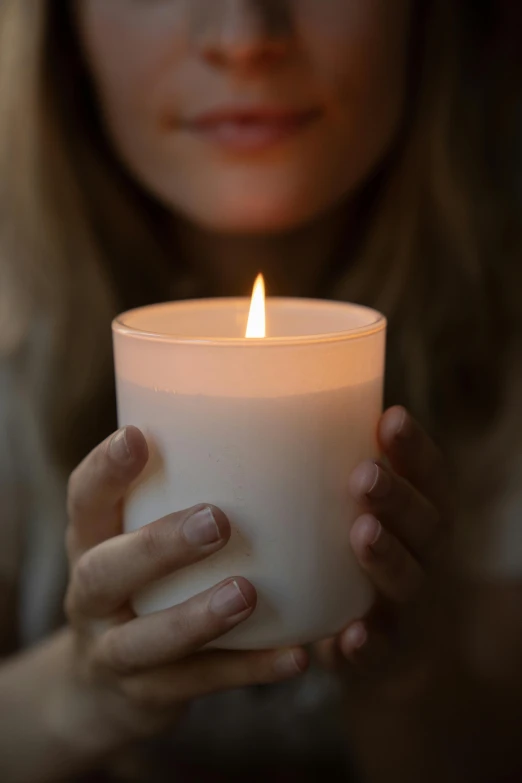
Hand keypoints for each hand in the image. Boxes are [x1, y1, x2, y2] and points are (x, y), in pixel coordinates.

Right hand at [64, 426, 306, 742]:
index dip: (104, 470)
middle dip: (158, 547)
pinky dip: (249, 671)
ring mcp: (114, 652)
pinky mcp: (149, 696)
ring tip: (246, 593)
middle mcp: (91, 597)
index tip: (138, 437)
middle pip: (106, 572)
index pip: (84, 501)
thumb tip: (258, 436)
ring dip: (196, 618)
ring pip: (145, 642)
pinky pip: (200, 685)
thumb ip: (170, 496)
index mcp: (90, 544)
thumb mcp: (131, 540)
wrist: (99, 689)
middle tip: (216, 521)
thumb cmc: (137, 586)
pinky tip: (297, 655)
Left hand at [317, 406, 451, 688]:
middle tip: (364, 475)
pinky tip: (350, 634)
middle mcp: (421, 554)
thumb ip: (320, 471)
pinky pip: (380, 650)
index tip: (390, 417)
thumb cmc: (344, 550)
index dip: (415, 448)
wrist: (372, 638)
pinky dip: (368, 643)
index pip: (429, 474)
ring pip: (407, 580)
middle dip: (396, 497)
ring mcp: (405, 604)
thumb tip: (251, 415)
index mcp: (417, 513)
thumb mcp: (344, 508)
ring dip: (387, 556)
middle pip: (425, 523)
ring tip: (362, 533)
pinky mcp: (381, 650)